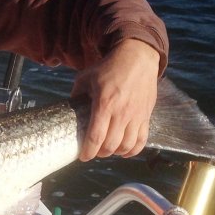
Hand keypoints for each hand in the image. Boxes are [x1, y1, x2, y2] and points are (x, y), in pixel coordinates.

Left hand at [71, 39, 160, 160]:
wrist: (137, 58)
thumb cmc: (109, 67)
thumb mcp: (86, 77)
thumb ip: (76, 94)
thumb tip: (69, 108)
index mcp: (104, 103)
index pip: (95, 137)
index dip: (88, 151)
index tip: (82, 156)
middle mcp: (121, 112)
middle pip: (111, 145)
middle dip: (100, 153)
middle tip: (94, 151)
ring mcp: (136, 115)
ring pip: (127, 146)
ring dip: (116, 152)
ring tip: (108, 149)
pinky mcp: (146, 116)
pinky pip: (142, 140)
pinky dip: (133, 150)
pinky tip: (124, 151)